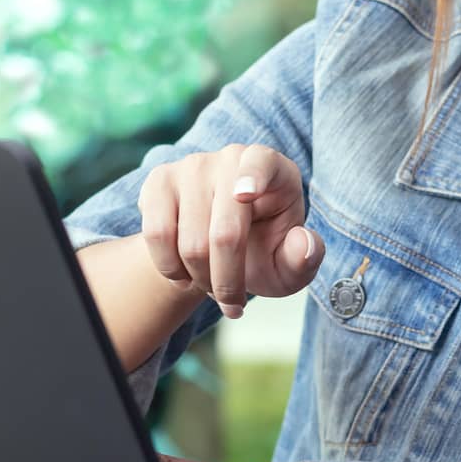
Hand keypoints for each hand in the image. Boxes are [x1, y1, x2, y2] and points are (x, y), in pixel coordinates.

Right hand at [138, 143, 325, 317]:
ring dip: (199, 279)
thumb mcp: (288, 266)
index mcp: (274, 169)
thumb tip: (303, 242)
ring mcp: (193, 165)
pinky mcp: (160, 180)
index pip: (262, 162)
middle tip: (232, 304)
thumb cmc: (263, 251)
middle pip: (224, 232)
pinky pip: (156, 233)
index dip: (253, 177)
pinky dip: (169, 267)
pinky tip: (183, 274)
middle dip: (227, 281)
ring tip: (210, 284)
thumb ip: (304, 258)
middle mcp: (232, 158)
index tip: (245, 196)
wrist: (218, 249)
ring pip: (188, 241)